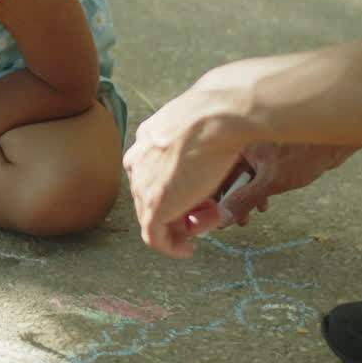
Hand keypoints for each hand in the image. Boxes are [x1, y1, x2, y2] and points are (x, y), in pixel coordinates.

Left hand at [122, 95, 243, 257]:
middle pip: (153, 194)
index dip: (178, 186)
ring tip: (210, 221)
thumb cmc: (222, 112)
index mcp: (149, 137)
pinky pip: (155, 237)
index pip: (153, 171)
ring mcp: (144, 184)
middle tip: (210, 210)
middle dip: (180, 207)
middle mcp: (140, 159)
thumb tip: (219, 141)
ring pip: (155, 215)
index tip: (203, 192)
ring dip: (183, 225)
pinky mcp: (154, 206)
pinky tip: (188, 250)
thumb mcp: (206, 121)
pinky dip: (171, 247)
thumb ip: (201, 136)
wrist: (219, 114)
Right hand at [219, 142, 359, 226]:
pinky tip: (263, 204)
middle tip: (232, 221)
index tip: (211, 215)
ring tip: (248, 217)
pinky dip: (254, 190)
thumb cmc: (305, 153)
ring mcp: (254, 148)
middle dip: (228, 200)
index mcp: (235, 141)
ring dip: (242, 199)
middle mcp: (241, 142)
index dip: (211, 195)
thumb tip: (223, 218)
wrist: (336, 142)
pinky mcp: (266, 155)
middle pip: (223, 175)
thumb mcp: (270, 182)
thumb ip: (244, 200)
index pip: (212, 171)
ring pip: (238, 177)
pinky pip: (252, 175)